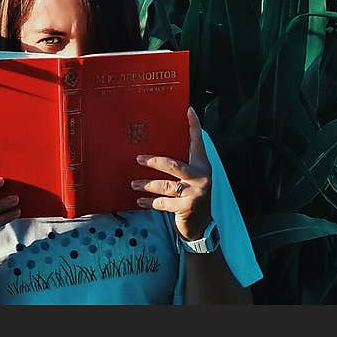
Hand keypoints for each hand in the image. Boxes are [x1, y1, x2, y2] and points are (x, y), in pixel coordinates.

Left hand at [131, 106, 212, 242]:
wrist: (202, 226)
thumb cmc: (193, 195)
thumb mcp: (193, 177)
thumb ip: (185, 161)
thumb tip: (169, 141)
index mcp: (202, 165)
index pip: (198, 142)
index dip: (194, 126)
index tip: (188, 110)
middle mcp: (201, 177)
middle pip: (173, 164)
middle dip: (153, 161)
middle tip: (138, 159)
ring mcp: (194, 193)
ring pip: (164, 185)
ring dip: (146, 184)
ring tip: (133, 183)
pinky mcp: (186, 207)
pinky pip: (162, 203)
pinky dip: (149, 201)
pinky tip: (139, 200)